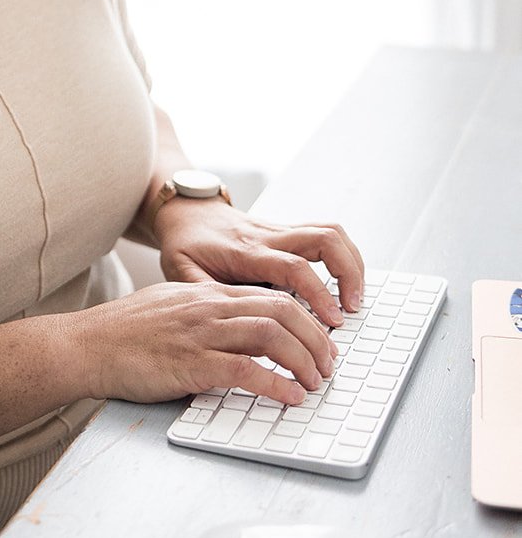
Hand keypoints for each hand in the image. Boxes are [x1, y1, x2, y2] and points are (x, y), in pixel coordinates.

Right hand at [72, 280, 337, 406]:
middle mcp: (209, 307)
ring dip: (304, 360)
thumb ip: (203, 315)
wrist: (87, 345)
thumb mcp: (170, 308)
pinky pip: (245, 371)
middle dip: (316, 339)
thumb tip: (235, 334)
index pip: (271, 295)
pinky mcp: (191, 363)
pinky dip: (275, 385)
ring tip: (316, 382)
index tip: (321, 341)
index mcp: (206, 294)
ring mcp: (201, 333)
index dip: (306, 319)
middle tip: (329, 365)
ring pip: (271, 335)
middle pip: (283, 310)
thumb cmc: (123, 333)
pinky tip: (289, 397)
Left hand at [153, 197, 364, 327]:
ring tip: (355, 297)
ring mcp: (280, 231)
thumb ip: (202, 295)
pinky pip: (325, 233)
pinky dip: (343, 255)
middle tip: (353, 308)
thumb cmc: (184, 244)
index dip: (318, 293)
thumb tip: (220, 325)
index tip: (333, 320)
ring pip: (330, 232)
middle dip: (348, 272)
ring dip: (351, 262)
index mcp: (246, 251)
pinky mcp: (287, 231)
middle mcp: (269, 237)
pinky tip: (346, 281)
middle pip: (324, 239)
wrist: (186, 212)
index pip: (294, 266)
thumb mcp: (180, 272)